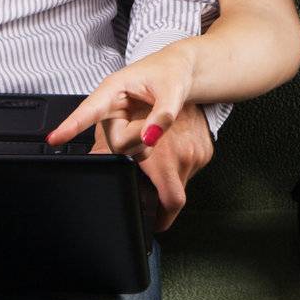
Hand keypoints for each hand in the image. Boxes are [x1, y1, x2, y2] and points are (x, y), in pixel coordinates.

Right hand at [46, 45, 196, 161]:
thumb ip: (162, 116)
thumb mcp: (172, 90)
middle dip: (140, 138)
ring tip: (156, 121)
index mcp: (113, 88)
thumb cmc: (172, 72)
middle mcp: (110, 106)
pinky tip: (152, 129)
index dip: (71, 125)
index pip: (89, 109)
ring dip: (144, 142)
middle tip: (159, 121)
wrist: (180, 72)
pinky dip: (146, 146)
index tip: (53, 139)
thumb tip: (149, 139)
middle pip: (116, 140)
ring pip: (124, 149)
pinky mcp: (123, 130)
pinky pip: (132, 151)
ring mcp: (116, 120)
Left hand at [77, 95, 213, 233]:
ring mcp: (198, 153)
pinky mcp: (207, 150)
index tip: (154, 227)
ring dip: (169, 179)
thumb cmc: (144, 94)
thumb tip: (92, 165)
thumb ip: (106, 146)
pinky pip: (191, 168)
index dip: (161, 219)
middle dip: (160, 199)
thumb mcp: (116, 118)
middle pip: (174, 196)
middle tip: (149, 202)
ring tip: (157, 162)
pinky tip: (171, 152)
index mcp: (162, 154)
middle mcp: (183, 155)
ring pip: (182, 181)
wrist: (180, 72)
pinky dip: (179, 166)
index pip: (169, 201)